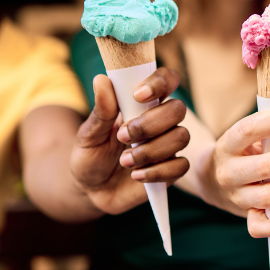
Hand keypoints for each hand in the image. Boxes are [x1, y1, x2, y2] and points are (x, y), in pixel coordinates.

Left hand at [70, 70, 189, 214]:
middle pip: (178, 109)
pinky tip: (136, 175)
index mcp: (142, 104)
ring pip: (181, 136)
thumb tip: (101, 80)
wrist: (91, 190)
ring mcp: (168, 146)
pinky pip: (180, 166)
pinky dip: (157, 172)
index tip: (138, 95)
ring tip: (125, 161)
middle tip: (123, 136)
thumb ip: (100, 111)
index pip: (166, 80)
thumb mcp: (88, 134)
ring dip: (151, 150)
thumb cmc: (91, 156)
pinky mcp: (171, 170)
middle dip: (151, 124)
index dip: (160, 82)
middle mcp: (160, 122)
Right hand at [198, 109, 269, 237]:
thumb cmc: (239, 152)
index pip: (250, 130)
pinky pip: (259, 228)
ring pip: (269, 195)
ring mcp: (236, 197)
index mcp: (227, 146)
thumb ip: (268, 133)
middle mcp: (228, 173)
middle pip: (266, 167)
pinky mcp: (245, 214)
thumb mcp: (245, 138)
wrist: (209, 178)